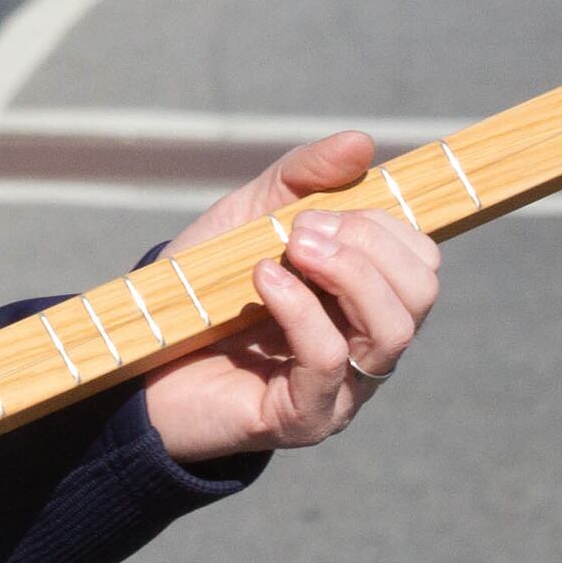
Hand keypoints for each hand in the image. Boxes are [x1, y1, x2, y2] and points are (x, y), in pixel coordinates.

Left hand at [141, 133, 441, 464]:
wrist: (140, 356)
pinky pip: (328, 361)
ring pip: (393, 331)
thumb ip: (304, 177)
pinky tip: (264, 279)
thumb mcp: (251, 215)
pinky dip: (301, 308)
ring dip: (348, 272)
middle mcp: (367, 348)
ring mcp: (342, 390)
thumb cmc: (203, 289)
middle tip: (301, 229)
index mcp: (367, 301)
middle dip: (368, 244)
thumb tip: (362, 144)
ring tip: (290, 247)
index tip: (318, 210)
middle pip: (420, 293)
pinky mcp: (303, 418)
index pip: (421, 260)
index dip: (382, 224)